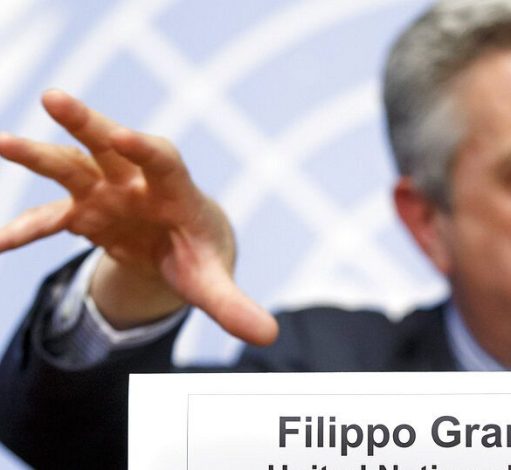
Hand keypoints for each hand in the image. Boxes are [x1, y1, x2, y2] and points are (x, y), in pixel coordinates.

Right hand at [0, 90, 277, 344]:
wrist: (184, 248)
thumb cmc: (203, 258)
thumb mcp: (214, 282)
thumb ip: (233, 305)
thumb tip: (269, 336)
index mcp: (177, 194)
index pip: (164, 163)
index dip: (147, 150)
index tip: (127, 136)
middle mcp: (139, 184)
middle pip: (112, 147)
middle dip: (87, 123)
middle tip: (56, 97)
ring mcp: (108, 194)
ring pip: (72, 167)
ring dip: (38, 155)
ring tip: (2, 141)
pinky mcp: (85, 213)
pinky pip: (50, 218)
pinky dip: (26, 229)